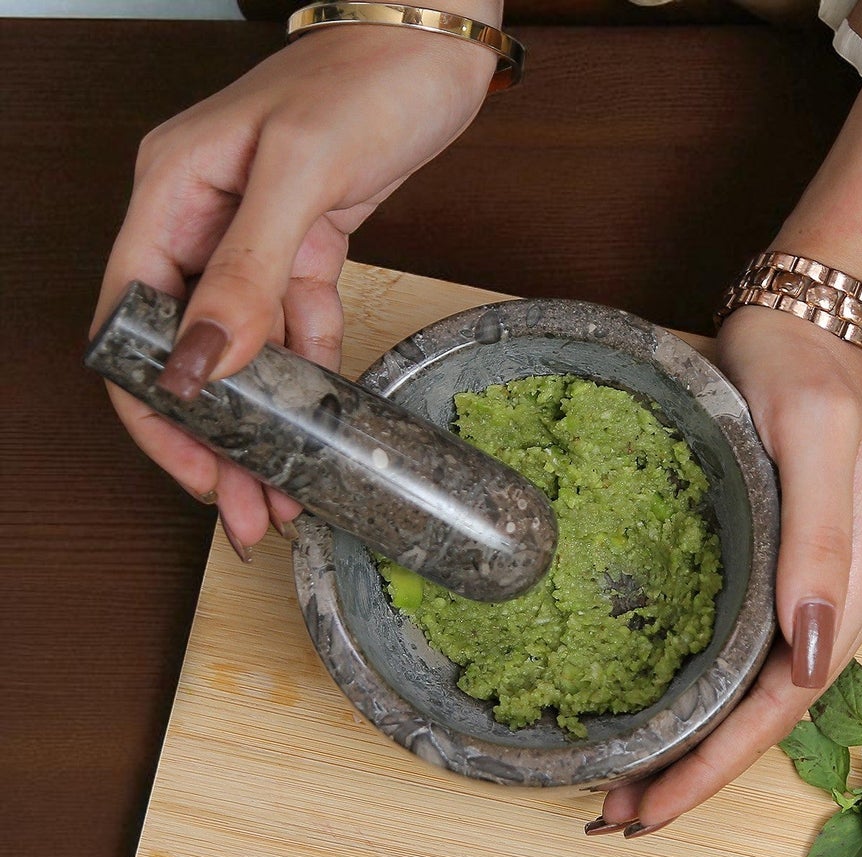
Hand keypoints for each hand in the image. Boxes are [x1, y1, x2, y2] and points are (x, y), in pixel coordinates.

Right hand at [92, 21, 498, 555]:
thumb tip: (204, 364)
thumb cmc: (365, 81)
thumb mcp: (300, 175)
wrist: (435, 45)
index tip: (198, 470)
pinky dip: (311, 380)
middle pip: (185, 349)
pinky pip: (298, 327)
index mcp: (169, 192)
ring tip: (285, 495)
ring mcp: (253, 236)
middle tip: (246, 511)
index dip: (156, 406)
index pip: (133, 321)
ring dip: (264, 424)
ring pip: (244, 351)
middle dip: (211, 436)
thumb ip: (249, 271)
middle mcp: (200, 219)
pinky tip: (323, 431)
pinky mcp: (307, 245)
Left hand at [592, 305, 861, 834]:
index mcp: (861, 584)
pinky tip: (667, 717)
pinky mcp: (796, 574)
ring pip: (760, 697)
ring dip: (699, 748)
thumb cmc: (806, 369)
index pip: (786, 702)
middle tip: (618, 814)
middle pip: (771, 716)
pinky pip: (753, 660)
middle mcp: (847, 603)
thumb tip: (807, 651)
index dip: (718, 763)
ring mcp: (825, 593)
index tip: (653, 806)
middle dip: (698, 773)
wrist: (814, 318)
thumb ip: (815, 544)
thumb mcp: (813, 441)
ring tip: (629, 786)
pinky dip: (709, 702)